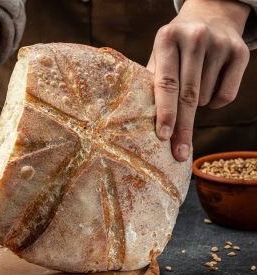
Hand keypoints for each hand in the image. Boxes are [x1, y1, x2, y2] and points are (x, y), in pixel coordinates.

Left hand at [147, 0, 249, 160]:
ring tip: (190, 87)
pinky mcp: (240, 52)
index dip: (165, 112)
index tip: (163, 136)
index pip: (166, 84)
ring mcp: (220, 44)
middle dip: (182, 128)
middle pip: (188, 96)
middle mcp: (194, 39)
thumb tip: (140, 121)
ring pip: (205, 98)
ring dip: (196, 106)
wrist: (210, 16)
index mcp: (167, 39)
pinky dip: (214, 103)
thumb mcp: (159, 55)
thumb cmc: (175, 46)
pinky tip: (209, 87)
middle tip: (179, 153)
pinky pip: (226, 96)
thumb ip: (151, 82)